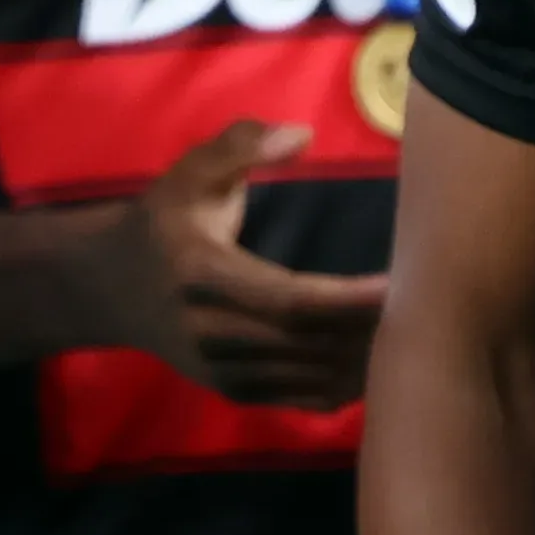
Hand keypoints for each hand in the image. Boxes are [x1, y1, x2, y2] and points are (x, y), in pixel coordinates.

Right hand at [98, 119, 388, 409]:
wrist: (109, 289)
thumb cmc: (162, 223)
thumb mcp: (189, 173)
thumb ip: (240, 146)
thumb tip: (302, 136)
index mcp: (202, 275)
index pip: (289, 301)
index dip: (347, 300)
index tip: (398, 285)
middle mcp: (211, 333)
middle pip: (309, 344)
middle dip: (368, 331)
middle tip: (425, 309)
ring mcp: (221, 371)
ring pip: (311, 378)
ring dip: (364, 362)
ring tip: (413, 335)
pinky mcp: (233, 393)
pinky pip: (302, 399)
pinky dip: (346, 386)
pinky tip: (378, 364)